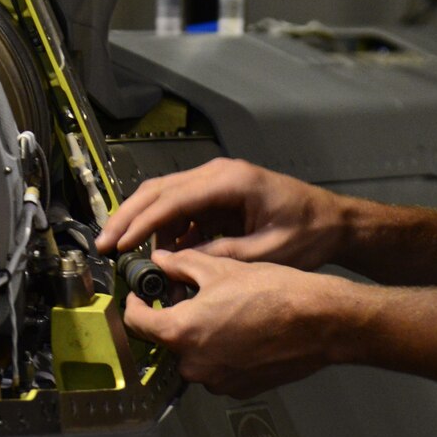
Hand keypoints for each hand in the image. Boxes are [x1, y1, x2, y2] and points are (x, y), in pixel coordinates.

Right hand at [95, 157, 341, 270]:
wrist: (333, 222)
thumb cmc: (308, 233)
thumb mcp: (265, 252)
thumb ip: (219, 255)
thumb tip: (174, 263)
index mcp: (229, 181)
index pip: (171, 199)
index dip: (140, 223)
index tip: (118, 245)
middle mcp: (216, 174)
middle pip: (157, 191)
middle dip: (127, 219)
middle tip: (103, 246)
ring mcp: (215, 182)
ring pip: (163, 198)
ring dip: (144, 226)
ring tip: (127, 257)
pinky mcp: (215, 195)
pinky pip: (181, 210)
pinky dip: (166, 230)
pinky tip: (161, 255)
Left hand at [122, 247, 347, 396]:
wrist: (320, 322)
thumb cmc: (271, 292)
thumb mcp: (219, 268)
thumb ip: (180, 265)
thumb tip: (160, 261)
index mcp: (180, 333)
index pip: (137, 323)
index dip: (135, 304)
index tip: (140, 294)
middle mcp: (193, 365)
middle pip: (166, 341)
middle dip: (172, 319)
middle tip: (188, 296)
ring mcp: (218, 382)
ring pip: (194, 356)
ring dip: (199, 336)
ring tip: (222, 311)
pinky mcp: (241, 390)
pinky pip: (218, 369)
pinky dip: (221, 352)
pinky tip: (241, 330)